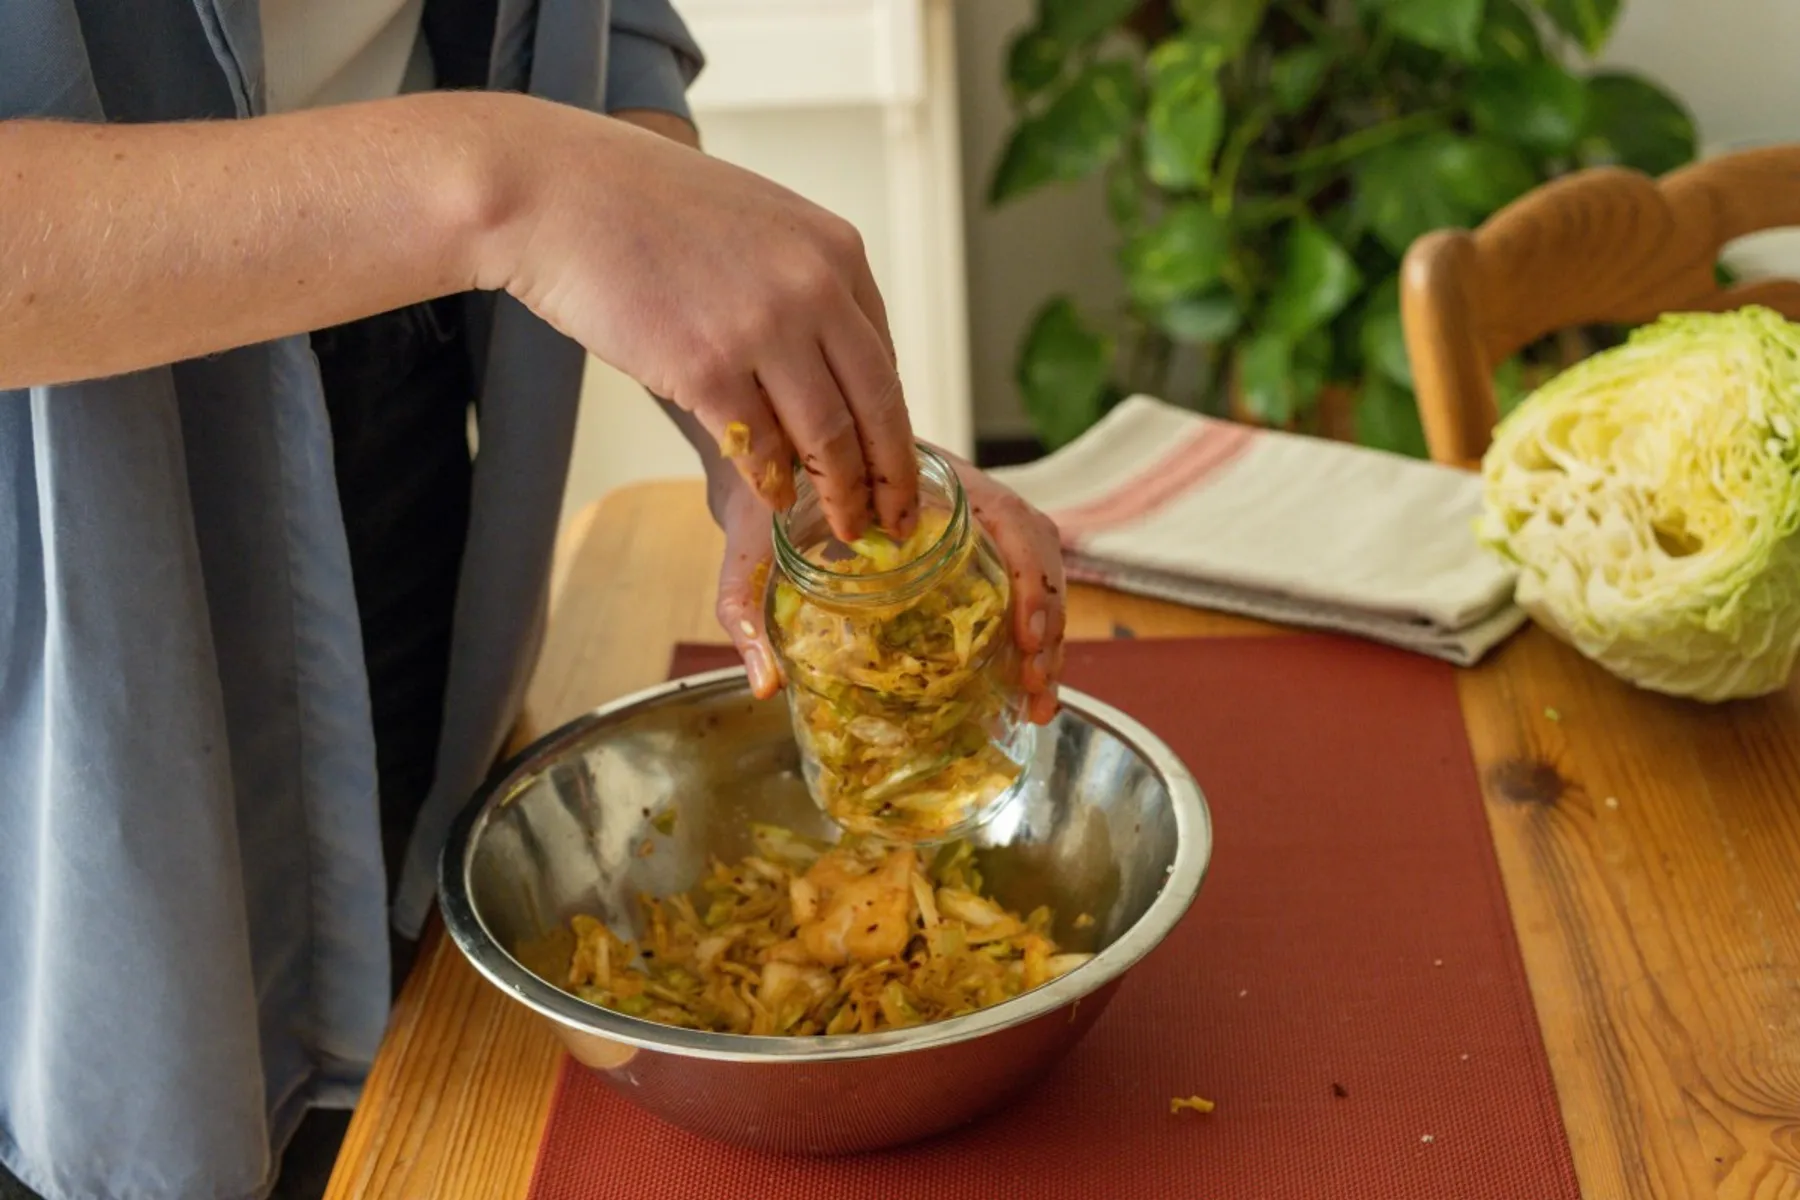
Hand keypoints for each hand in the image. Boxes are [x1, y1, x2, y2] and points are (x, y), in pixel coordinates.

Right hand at [477, 97, 917, 542]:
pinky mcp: (706, 368)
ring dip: (839, 493)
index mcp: (835, 250)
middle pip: (876, 405)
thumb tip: (826, 358)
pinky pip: (760, 447)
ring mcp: (762, 330)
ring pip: (827, 437)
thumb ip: (801, 281)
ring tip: (843, 527)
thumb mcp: (758, 222)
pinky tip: (774, 499)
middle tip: (894, 520)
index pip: (885, 357)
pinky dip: (772, 483)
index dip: (894, 423)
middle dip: (888, 475)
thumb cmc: (643, 202)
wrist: (559, 190)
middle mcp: (813, 288)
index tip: (895, 462)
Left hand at [711, 454, 1066, 724]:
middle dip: (1047, 621)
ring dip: (1044, 636)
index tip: (1022, 634)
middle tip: (1034, 687)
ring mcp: (965, 526)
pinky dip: (1022, 636)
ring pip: (1030, 572)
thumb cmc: (767, 500)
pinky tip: (1018, 686)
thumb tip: (765, 683)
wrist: (764, 473)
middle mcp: (959, 498)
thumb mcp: (752, 547)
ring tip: (1036, 699)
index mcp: (928, 479)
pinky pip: (1009, 588)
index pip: (1008, 516)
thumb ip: (746, 604)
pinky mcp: (960, 556)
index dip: (1028, 575)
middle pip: (1033, 551)